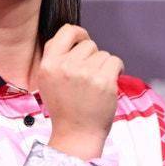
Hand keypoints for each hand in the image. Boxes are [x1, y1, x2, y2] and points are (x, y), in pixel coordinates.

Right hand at [35, 24, 124, 159]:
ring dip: (103, 66)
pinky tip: (109, 83)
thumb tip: (74, 35)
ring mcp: (85, 73)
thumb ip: (56, 58)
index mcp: (48, 65)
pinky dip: (116, 70)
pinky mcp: (103, 81)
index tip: (84, 41)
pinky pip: (115, 61)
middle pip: (88, 44)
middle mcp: (65, 66)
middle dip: (92, 57)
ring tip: (95, 85)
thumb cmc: (65, 109)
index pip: (66, 31)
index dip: (79, 34)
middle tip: (88, 78)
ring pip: (103, 54)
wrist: (76, 134)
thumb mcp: (47, 81)